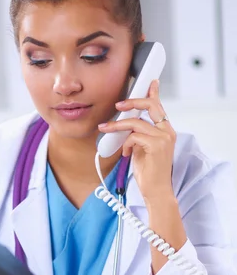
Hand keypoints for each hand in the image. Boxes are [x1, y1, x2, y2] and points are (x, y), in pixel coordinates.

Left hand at [98, 80, 176, 204]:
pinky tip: (124, 153)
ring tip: (106, 129)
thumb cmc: (149, 173)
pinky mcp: (157, 146)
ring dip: (118, 126)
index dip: (153, 93)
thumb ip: (138, 135)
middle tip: (118, 104)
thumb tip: (126, 126)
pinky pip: (134, 136)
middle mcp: (168, 132)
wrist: (156, 192)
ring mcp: (164, 138)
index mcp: (166, 131)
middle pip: (151, 106)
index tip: (149, 82)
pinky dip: (126, 143)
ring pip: (136, 122)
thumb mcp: (141, 149)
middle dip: (132, 102)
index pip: (159, 107)